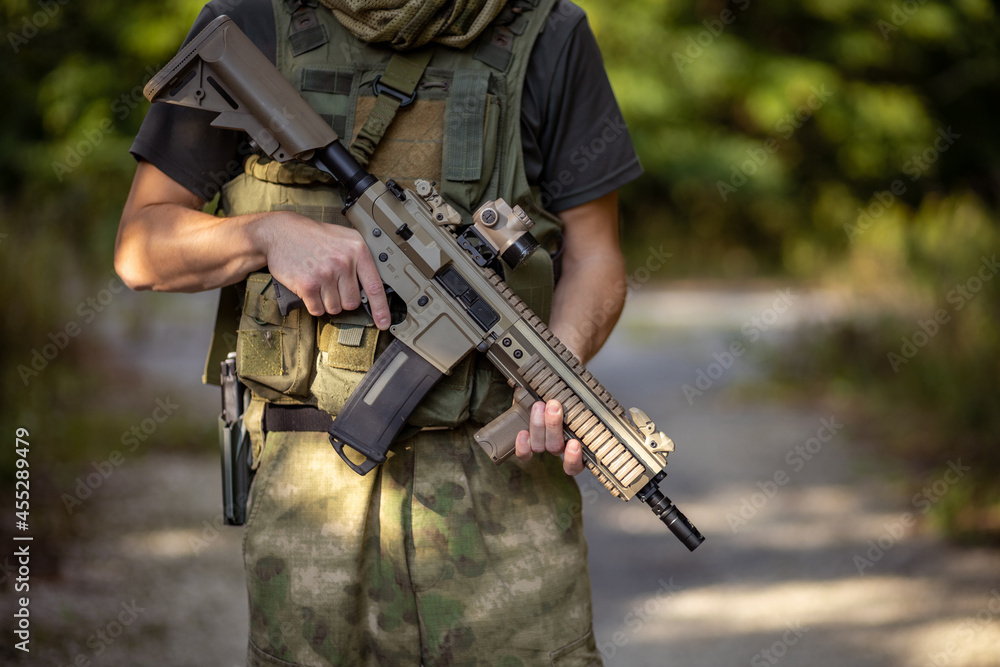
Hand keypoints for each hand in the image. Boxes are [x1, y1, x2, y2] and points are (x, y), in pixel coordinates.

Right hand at [261, 212, 390, 328]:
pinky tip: (309, 288)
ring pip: (335, 308)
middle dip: (342, 299)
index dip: (381, 309)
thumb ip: (359, 259)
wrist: (280, 232)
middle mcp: (343, 262)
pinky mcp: (308, 284)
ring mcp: (325, 274)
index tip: (384, 324)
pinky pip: (317, 309)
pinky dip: (313, 304)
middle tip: (331, 284)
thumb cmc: (313, 236)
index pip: (375, 286)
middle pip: (352, 302)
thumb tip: (371, 288)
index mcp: (357, 249)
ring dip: (326, 302)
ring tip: (318, 283)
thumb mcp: (343, 238)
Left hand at [514, 399, 583, 475]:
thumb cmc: (564, 399)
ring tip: (539, 406)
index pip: (578, 463)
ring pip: (539, 446)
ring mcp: (542, 446)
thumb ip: (582, 403)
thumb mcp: (576, 400)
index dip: (574, 458)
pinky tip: (523, 433)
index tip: (574, 443)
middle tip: (554, 406)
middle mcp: (560, 447)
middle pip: (556, 447)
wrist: (541, 399)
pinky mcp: (527, 447)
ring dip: (538, 425)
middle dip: (554, 426)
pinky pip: (524, 454)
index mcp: (576, 443)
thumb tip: (597, 391)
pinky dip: (523, 445)